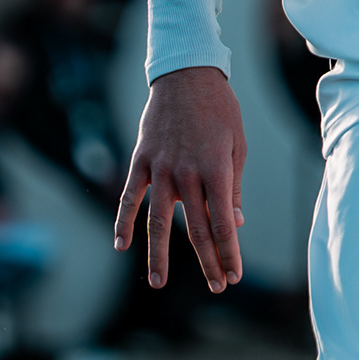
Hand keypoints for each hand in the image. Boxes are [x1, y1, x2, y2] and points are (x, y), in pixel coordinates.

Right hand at [115, 65, 246, 294]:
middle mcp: (187, 174)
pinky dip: (123, 222)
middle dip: (207, 261)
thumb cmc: (220, 110)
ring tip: (158, 283)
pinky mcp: (141, 160)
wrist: (186, 74)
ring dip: (159, 255)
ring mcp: (160, 168)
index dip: (228, 253)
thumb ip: (233, 186)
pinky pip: (130, 197)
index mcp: (216, 170)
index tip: (233, 275)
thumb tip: (235, 223)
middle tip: (215, 286)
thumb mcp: (237, 145)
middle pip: (195, 230)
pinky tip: (121, 245)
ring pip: (158, 221)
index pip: (223, 224)